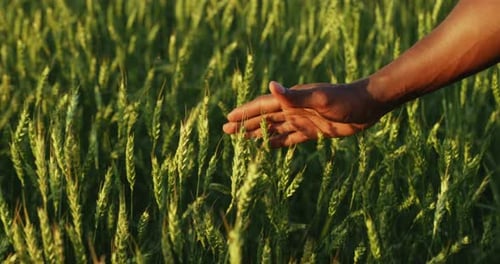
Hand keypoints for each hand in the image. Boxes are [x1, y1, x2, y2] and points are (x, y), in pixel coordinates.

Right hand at [223, 80, 387, 146]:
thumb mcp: (320, 98)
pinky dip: (277, 142)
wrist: (369, 106)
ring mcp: (303, 120)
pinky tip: (268, 146)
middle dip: (246, 124)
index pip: (263, 106)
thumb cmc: (346, 99)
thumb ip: (295, 96)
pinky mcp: (313, 131)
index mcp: (292, 100)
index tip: (229, 118)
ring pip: (274, 128)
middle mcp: (294, 109)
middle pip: (264, 118)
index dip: (245, 112)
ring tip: (241, 139)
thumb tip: (271, 85)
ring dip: (258, 133)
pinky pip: (290, 138)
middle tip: (226, 131)